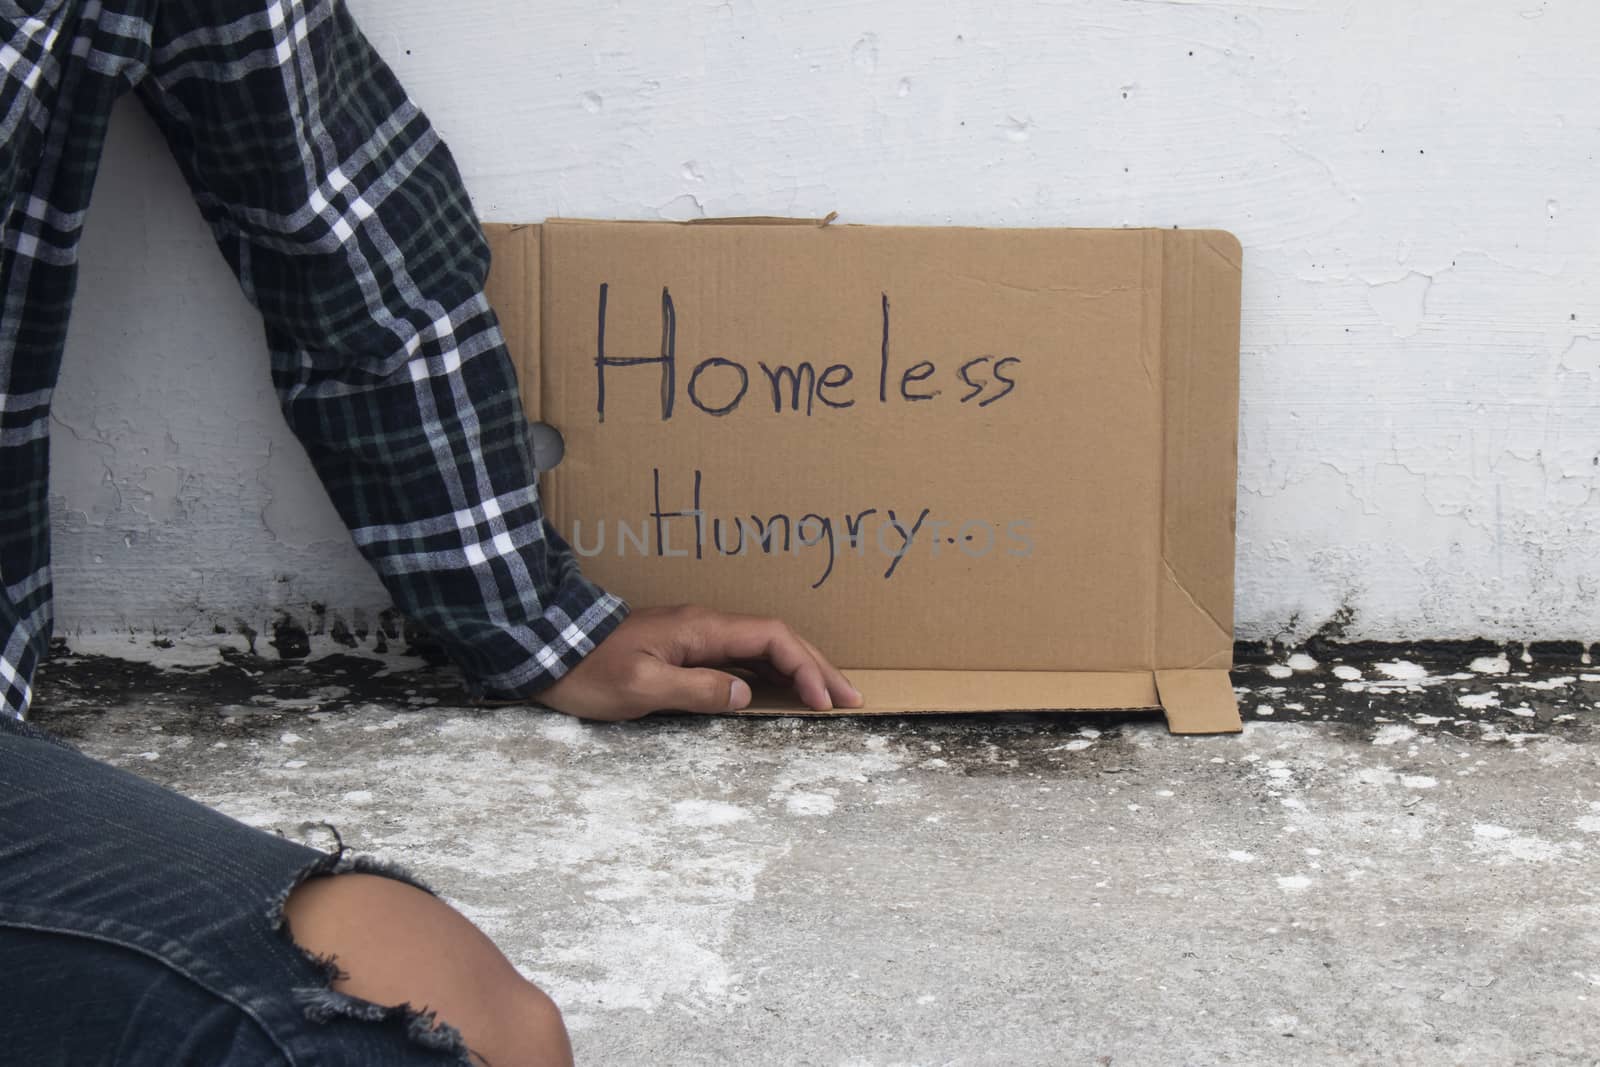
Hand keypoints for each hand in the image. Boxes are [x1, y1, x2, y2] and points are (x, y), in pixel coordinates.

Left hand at [539, 605, 862, 721]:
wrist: (546, 649)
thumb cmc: (588, 670)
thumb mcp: (640, 687)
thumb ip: (697, 690)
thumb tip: (745, 697)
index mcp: (701, 629)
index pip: (772, 639)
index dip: (805, 668)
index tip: (824, 701)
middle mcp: (706, 626)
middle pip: (778, 640)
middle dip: (817, 668)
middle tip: (851, 700)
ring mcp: (697, 636)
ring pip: (764, 649)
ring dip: (799, 671)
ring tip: (829, 699)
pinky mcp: (685, 650)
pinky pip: (742, 659)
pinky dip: (772, 676)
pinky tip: (783, 694)